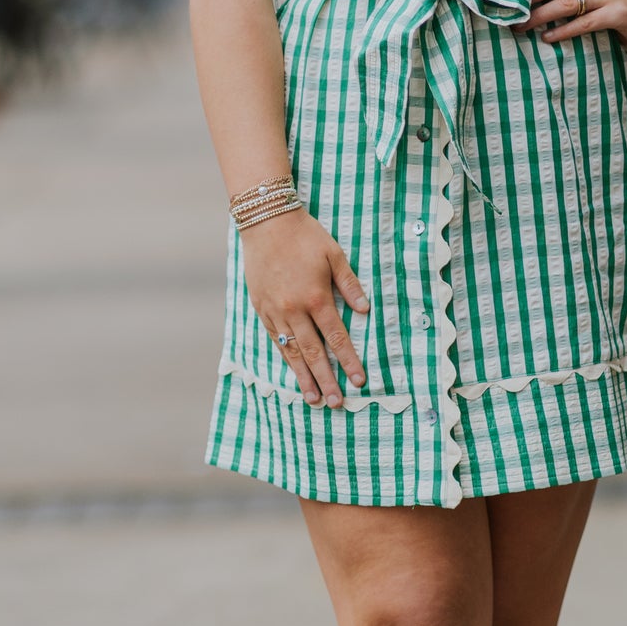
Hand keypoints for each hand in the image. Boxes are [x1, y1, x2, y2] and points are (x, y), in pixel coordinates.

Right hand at [239, 206, 369, 407]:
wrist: (266, 222)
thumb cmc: (305, 236)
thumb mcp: (334, 255)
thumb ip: (350, 284)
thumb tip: (365, 310)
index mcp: (316, 297)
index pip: (336, 337)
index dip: (348, 361)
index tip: (359, 381)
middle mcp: (294, 310)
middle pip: (313, 353)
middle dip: (327, 379)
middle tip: (337, 403)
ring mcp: (275, 311)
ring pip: (291, 351)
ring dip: (303, 377)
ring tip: (313, 399)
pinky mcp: (261, 308)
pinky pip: (276, 339)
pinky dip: (285, 357)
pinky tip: (293, 370)